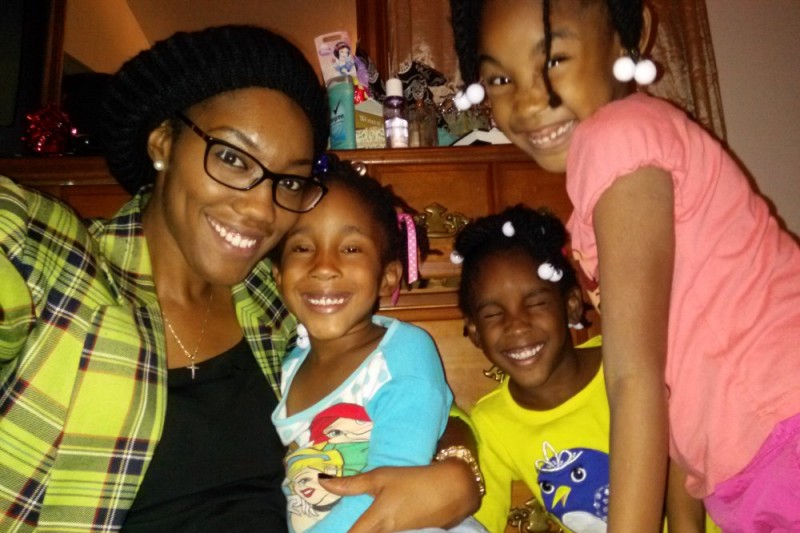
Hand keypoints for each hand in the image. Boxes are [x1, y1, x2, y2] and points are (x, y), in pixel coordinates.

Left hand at [319, 460, 480, 532]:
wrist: (454, 489)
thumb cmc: (414, 480)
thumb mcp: (382, 477)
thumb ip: (351, 484)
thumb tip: (321, 482)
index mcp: (375, 522)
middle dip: (356, 530)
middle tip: (342, 524)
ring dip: (369, 529)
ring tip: (365, 522)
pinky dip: (382, 531)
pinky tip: (380, 526)